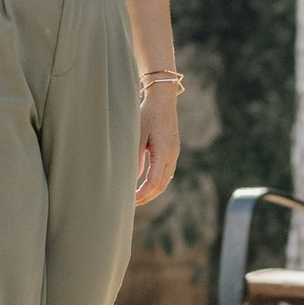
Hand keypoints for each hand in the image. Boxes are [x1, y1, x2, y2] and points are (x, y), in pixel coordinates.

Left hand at [135, 90, 180, 205]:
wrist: (163, 99)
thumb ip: (135, 157)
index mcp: (164, 153)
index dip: (142, 194)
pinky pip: (166, 172)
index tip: (130, 200)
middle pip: (161, 185)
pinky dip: (156, 182)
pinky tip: (145, 184)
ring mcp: (174, 154)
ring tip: (137, 197)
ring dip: (152, 191)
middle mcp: (172, 156)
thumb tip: (132, 178)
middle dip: (147, 197)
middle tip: (131, 205)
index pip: (154, 182)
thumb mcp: (137, 135)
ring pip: (165, 180)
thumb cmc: (148, 113)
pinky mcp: (172, 151)